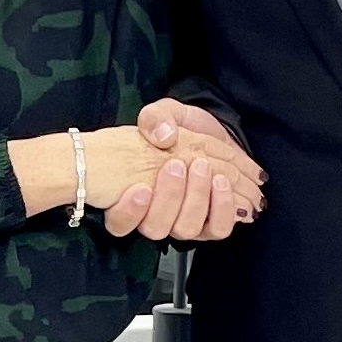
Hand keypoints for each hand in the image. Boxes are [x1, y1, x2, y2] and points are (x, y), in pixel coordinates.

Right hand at [99, 100, 263, 241]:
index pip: (118, 222)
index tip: (141, 189)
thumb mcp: (163, 113)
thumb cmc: (181, 131)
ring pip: (186, 228)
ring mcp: (183, 222)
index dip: (126, 214)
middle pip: (155, 227)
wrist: (214, 137)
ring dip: (196, 199)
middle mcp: (156, 216)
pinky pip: (218, 229)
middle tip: (179, 165)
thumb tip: (163, 136)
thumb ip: (155, 118)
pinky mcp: (212, 223)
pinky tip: (222, 184)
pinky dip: (222, 207)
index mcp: (133, 195)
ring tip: (203, 168)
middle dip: (169, 197)